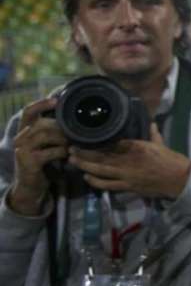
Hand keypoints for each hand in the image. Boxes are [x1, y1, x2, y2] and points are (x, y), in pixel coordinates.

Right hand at [7, 97, 67, 214]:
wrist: (31, 185)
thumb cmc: (43, 161)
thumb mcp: (46, 143)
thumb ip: (53, 130)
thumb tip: (74, 116)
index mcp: (25, 130)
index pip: (28, 111)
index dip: (41, 103)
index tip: (56, 100)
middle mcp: (20, 137)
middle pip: (43, 123)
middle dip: (62, 127)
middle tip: (76, 132)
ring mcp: (22, 149)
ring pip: (46, 135)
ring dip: (64, 138)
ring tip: (73, 143)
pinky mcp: (29, 162)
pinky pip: (50, 151)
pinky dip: (63, 151)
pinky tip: (68, 154)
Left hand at [68, 123, 190, 200]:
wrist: (179, 179)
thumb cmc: (171, 160)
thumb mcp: (160, 144)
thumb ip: (152, 134)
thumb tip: (151, 123)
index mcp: (136, 147)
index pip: (112, 143)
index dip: (96, 142)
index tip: (84, 138)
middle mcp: (128, 160)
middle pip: (101, 156)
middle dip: (85, 153)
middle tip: (71, 149)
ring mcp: (127, 174)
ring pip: (101, 170)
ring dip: (85, 166)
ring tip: (73, 161)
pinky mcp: (128, 186)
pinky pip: (108, 184)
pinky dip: (96, 181)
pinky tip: (87, 177)